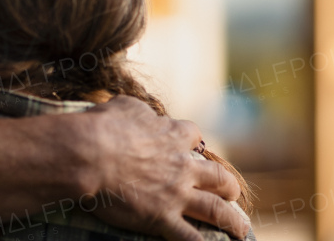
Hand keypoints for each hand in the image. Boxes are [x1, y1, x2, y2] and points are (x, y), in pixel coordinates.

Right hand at [76, 96, 249, 240]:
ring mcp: (176, 194)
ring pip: (216, 210)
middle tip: (230, 191)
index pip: (193, 136)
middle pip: (218, 176)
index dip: (194, 143)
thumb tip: (140, 115)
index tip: (193, 148)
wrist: (92, 154)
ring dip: (231, 221)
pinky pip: (191, 238)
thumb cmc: (104, 126)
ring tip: (241, 230)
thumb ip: (140, 112)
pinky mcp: (163, 218)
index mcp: (172, 135)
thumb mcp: (125, 106)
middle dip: (227, 185)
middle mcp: (182, 166)